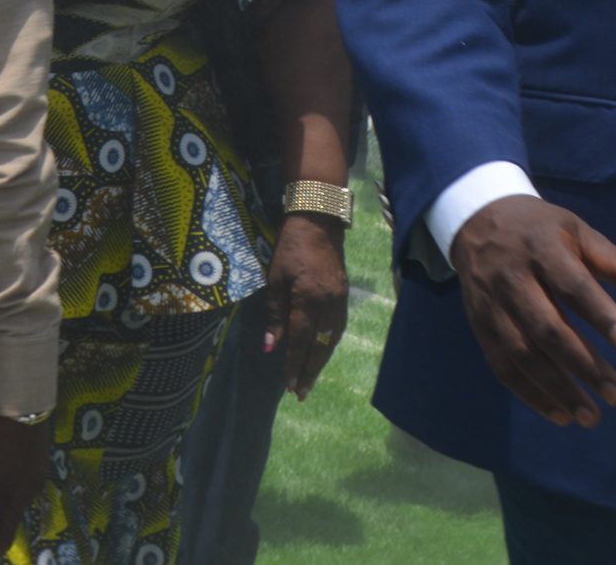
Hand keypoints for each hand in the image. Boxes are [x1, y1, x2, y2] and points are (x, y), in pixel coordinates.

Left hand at [265, 213, 350, 398]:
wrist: (318, 221)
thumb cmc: (289, 247)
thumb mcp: (275, 278)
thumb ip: (275, 314)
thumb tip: (270, 346)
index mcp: (309, 300)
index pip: (300, 340)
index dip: (294, 364)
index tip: (288, 385)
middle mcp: (329, 305)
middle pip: (319, 346)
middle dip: (309, 371)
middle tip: (301, 394)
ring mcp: (340, 301)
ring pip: (331, 339)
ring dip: (320, 361)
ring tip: (310, 379)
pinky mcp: (344, 296)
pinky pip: (337, 328)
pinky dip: (329, 344)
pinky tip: (322, 353)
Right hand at [448, 196, 615, 428]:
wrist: (475, 221)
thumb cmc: (541, 231)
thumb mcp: (578, 233)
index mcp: (541, 249)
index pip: (571, 285)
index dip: (600, 314)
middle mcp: (511, 278)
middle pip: (546, 327)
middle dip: (582, 365)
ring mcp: (491, 304)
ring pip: (521, 353)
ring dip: (556, 389)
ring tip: (591, 417)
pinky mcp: (478, 325)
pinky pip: (501, 365)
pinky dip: (529, 393)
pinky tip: (559, 414)